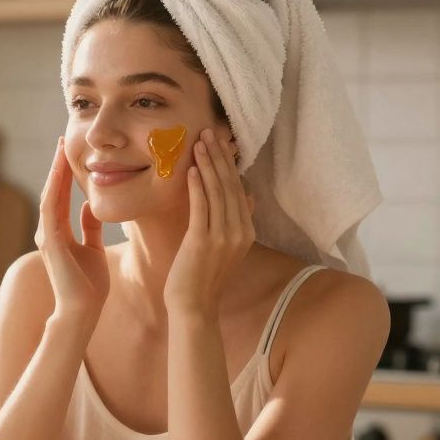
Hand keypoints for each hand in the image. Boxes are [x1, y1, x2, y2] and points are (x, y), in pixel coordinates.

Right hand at [35, 137, 109, 323]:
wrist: (83, 311)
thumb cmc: (89, 286)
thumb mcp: (93, 248)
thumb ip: (89, 227)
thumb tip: (89, 207)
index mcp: (59, 232)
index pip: (61, 195)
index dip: (65, 173)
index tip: (71, 151)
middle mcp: (49, 231)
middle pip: (52, 190)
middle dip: (57, 165)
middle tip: (63, 139)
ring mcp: (47, 236)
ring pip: (49, 195)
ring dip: (55, 172)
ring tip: (61, 149)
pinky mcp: (51, 243)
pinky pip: (51, 209)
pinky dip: (54, 189)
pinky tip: (59, 172)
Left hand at [164, 129, 253, 316]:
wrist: (194, 307)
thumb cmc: (203, 276)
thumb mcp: (226, 247)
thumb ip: (236, 221)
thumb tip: (247, 196)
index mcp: (246, 232)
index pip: (238, 189)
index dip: (229, 164)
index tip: (220, 142)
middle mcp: (239, 232)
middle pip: (230, 186)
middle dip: (220, 157)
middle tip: (209, 132)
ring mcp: (222, 237)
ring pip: (217, 193)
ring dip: (208, 165)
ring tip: (200, 142)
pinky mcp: (203, 242)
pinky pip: (201, 208)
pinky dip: (197, 187)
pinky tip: (192, 169)